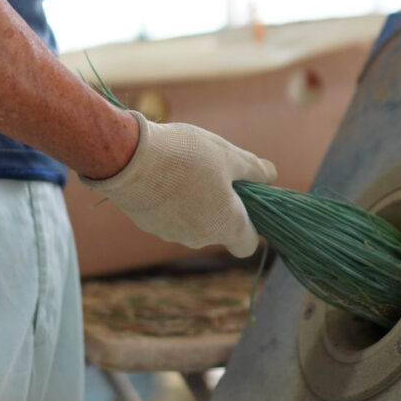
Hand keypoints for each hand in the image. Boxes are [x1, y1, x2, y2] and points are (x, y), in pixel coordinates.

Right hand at [79, 111, 276, 256]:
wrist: (129, 158)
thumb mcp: (228, 155)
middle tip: (213, 172)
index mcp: (226, 226)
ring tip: (183, 168)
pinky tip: (162, 174)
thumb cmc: (187, 156)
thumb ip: (254, 169)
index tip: (244, 200)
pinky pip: (168, 216)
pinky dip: (170, 200)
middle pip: (218, 229)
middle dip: (219, 205)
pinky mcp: (148, 225)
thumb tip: (272, 175)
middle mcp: (200, 238)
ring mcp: (171, 234)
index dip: (250, 224)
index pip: (247, 244)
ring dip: (194, 201)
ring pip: (192, 222)